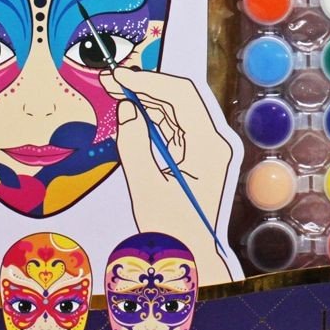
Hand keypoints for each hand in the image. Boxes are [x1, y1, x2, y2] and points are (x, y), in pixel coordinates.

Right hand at [102, 67, 233, 285]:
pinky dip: (154, 115)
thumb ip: (134, 143)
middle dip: (148, 84)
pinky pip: (177, 124)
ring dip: (149, 97)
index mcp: (210, 145)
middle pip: (184, 97)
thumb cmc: (171, 229)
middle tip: (113, 79)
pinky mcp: (201, 153)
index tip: (118, 75)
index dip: (149, 80)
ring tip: (116, 91)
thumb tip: (127, 109)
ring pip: (179, 108)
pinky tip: (132, 109)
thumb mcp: (145, 185)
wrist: (191, 255)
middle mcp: (216, 140)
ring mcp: (210, 146)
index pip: (182, 95)